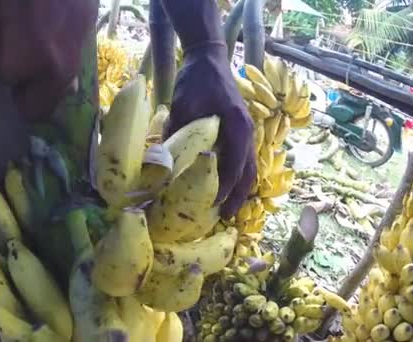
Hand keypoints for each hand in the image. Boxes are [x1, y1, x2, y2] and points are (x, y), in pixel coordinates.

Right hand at [0, 0, 96, 118]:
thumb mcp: (81, 12)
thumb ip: (69, 52)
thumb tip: (66, 86)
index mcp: (54, 65)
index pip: (34, 109)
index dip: (31, 94)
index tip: (28, 84)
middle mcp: (12, 66)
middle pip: (5, 76)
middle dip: (9, 54)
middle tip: (14, 20)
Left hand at [165, 43, 255, 218]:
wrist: (208, 58)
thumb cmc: (197, 80)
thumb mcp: (183, 105)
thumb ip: (178, 133)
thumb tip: (163, 166)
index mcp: (238, 127)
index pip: (235, 167)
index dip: (226, 191)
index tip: (215, 209)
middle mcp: (247, 132)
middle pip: (249, 173)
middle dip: (238, 197)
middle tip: (225, 219)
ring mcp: (246, 132)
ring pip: (249, 168)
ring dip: (240, 189)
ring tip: (227, 210)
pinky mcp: (240, 131)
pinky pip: (244, 160)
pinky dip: (238, 177)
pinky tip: (226, 188)